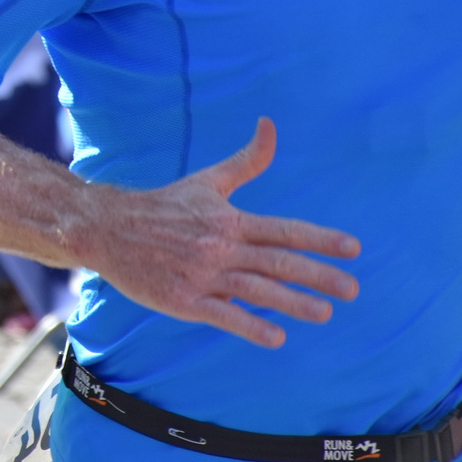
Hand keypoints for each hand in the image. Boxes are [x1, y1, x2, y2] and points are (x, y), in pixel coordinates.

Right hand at [75, 119, 361, 348]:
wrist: (107, 228)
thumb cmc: (163, 205)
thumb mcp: (206, 181)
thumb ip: (246, 160)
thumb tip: (270, 124)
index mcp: (228, 220)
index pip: (284, 230)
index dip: (320, 239)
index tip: (354, 249)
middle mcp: (219, 247)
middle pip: (277, 263)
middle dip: (318, 276)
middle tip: (353, 289)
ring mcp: (201, 275)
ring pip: (256, 291)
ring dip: (292, 303)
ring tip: (325, 313)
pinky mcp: (182, 300)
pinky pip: (222, 315)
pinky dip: (250, 325)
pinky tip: (276, 337)